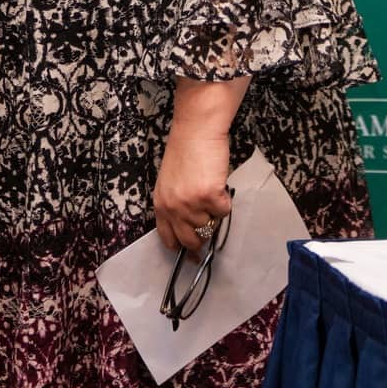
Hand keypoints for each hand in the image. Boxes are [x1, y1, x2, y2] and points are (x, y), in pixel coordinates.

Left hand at [154, 125, 234, 253]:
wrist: (196, 131)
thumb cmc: (185, 151)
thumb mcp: (170, 182)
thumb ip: (175, 204)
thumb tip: (191, 225)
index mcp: (160, 203)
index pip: (168, 237)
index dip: (180, 248)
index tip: (191, 257)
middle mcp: (173, 208)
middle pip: (190, 241)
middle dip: (202, 240)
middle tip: (209, 233)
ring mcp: (191, 204)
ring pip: (210, 225)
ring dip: (214, 211)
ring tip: (210, 189)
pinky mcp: (209, 197)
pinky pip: (224, 211)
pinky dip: (226, 200)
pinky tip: (218, 183)